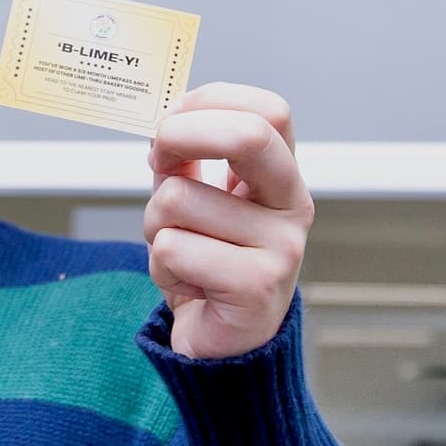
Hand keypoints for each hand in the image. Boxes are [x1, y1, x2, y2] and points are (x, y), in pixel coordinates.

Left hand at [143, 83, 313, 359]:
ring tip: (178, 253)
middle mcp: (291, 205)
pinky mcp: (258, 287)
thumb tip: (162, 123)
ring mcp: (282, 246)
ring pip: (179, 198)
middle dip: (180, 134)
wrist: (221, 344)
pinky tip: (188, 286)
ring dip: (154, 224)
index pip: (268, 110)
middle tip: (157, 158)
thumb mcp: (192, 199)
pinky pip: (172, 248)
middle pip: (248, 135)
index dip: (211, 101)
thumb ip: (181, 158)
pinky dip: (160, 266)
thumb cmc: (205, 263)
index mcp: (280, 176)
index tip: (171, 118)